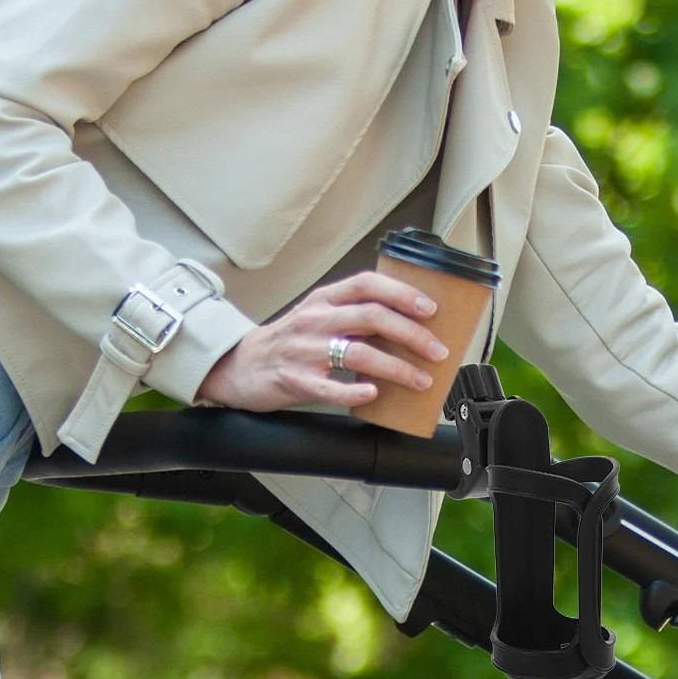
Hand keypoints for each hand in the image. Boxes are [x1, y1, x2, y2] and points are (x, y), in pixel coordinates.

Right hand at [196, 271, 446, 411]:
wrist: (239, 366)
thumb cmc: (288, 341)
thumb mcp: (318, 315)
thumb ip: (353, 314)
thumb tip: (407, 323)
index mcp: (324, 299)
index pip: (367, 285)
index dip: (401, 293)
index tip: (430, 308)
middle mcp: (315, 319)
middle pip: (371, 317)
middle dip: (412, 334)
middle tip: (437, 351)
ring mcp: (304, 349)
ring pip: (357, 352)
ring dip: (396, 367)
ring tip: (420, 380)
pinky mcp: (294, 379)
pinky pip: (328, 386)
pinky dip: (353, 390)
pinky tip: (373, 393)